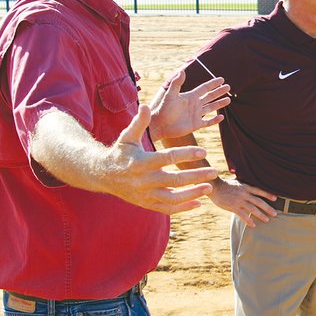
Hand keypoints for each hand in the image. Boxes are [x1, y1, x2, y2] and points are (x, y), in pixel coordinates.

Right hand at [102, 105, 216, 213]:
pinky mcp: (147, 204)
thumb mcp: (127, 137)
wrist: (102, 176)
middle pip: (174, 180)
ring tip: (210, 187)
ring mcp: (145, 195)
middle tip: (214, 171)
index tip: (204, 151)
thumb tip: (146, 105)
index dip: (186, 154)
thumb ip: (139, 122)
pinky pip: (167, 209)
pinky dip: (183, 208)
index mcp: (140, 162)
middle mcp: (143, 181)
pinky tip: (199, 203)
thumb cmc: (119, 153)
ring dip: (192, 194)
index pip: (167, 158)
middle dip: (195, 176)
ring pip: (172, 198)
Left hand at [148, 71, 230, 141]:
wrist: (159, 125)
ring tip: (228, 100)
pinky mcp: (196, 125)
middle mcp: (194, 104)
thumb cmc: (163, 109)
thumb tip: (181, 71)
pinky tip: (222, 117)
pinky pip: (208, 122)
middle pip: (210, 96)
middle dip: (218, 92)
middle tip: (228, 87)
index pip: (204, 88)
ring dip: (219, 104)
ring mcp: (196, 115)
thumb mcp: (170, 95)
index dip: (213, 84)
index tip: (221, 79)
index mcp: (190, 96)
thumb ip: (176, 83)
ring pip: (211, 108)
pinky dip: (215, 120)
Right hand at [209, 178, 277, 227]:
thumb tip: (250, 188)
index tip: (275, 198)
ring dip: (261, 215)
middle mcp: (244, 193)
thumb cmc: (225, 185)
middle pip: (259, 201)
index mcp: (246, 187)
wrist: (214, 187)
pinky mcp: (232, 206)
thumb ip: (244, 187)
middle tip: (275, 214)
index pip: (259, 191)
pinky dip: (248, 220)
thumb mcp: (237, 183)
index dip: (268, 195)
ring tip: (267, 220)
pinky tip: (253, 225)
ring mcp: (239, 200)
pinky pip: (242, 214)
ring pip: (252, 209)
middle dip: (268, 208)